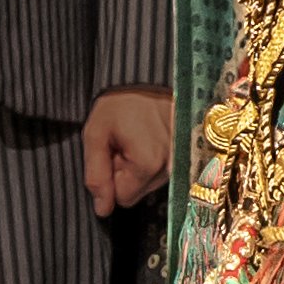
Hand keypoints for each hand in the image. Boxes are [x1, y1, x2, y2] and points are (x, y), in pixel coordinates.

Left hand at [84, 86, 177, 215]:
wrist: (145, 74)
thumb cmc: (117, 102)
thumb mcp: (95, 136)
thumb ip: (96, 176)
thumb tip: (103, 210)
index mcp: (148, 164)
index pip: (122, 198)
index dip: (112, 176)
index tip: (113, 151)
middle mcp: (171, 165)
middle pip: (139, 191)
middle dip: (126, 172)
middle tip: (123, 142)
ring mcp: (182, 158)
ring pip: (151, 181)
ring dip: (139, 165)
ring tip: (136, 136)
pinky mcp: (188, 150)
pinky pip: (163, 169)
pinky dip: (153, 157)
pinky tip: (149, 135)